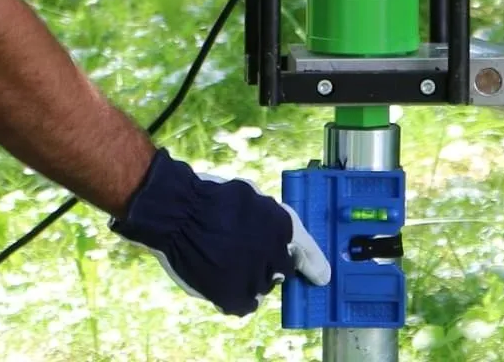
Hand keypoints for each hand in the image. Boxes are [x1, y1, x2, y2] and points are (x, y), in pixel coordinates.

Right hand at [109, 148, 330, 315]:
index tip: (323, 277)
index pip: (308, 252)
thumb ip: (270, 219)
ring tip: (230, 261)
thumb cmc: (214, 198)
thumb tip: (281, 237)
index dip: (315, 265)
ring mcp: (255, 277)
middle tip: (255, 258)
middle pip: (284, 271)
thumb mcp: (253, 197)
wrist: (181, 212)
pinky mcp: (234, 297)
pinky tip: (225, 282)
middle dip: (274, 266)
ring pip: (263, 287)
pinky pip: (245, 305)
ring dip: (252, 279)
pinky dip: (237, 297)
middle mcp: (275, 253)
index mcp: (283, 225)